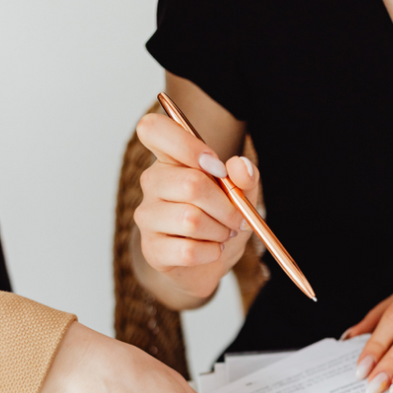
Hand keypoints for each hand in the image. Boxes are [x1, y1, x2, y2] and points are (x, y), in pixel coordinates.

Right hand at [134, 112, 259, 307]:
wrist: (208, 263)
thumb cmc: (220, 220)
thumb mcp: (242, 193)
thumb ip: (245, 176)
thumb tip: (240, 166)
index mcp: (170, 159)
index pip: (152, 129)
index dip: (187, 145)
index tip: (216, 167)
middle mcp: (152, 183)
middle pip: (190, 184)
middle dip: (226, 206)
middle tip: (236, 218)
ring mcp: (147, 216)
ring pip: (190, 220)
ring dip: (219, 231)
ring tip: (223, 234)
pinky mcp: (151, 250)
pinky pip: (187, 250)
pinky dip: (210, 252)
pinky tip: (211, 250)